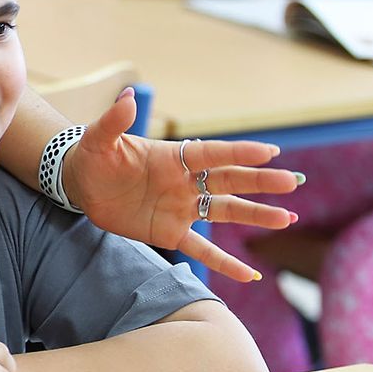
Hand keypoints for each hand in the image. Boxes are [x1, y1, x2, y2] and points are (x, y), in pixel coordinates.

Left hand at [63, 88, 300, 282]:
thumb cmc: (93, 156)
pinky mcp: (170, 232)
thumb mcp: (99, 138)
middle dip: (259, 182)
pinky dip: (225, 263)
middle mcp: (184, 181)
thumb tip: (127, 96)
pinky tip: (251, 275)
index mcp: (172, 156)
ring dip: (255, 215)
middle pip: (228, 181)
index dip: (238, 153)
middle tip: (291, 183)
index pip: (211, 154)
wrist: (81, 184)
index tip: (269, 151)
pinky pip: (203, 250)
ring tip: (287, 218)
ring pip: (224, 211)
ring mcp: (181, 207)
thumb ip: (115, 121)